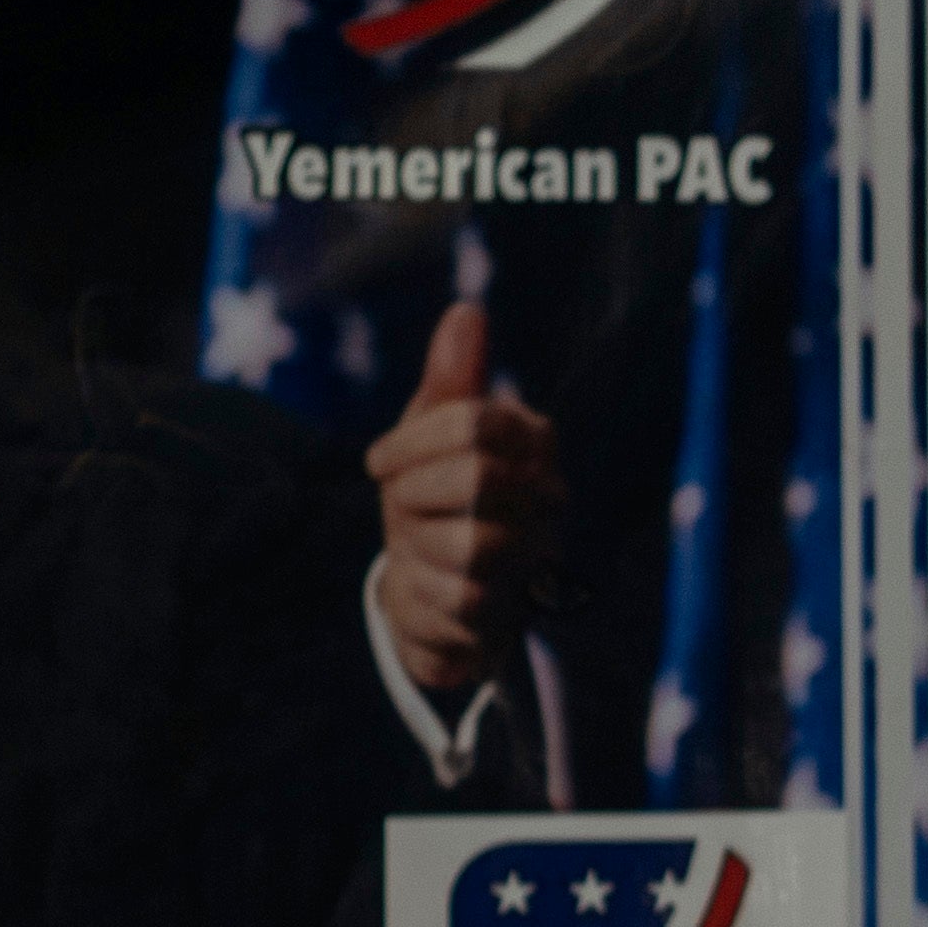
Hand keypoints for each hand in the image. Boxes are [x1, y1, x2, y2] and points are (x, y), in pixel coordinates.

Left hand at [366, 302, 557, 695]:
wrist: (438, 593)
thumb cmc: (434, 497)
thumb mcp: (432, 433)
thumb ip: (450, 379)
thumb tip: (467, 311)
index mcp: (533, 440)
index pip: (474, 423)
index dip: (410, 443)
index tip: (378, 463)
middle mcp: (549, 497)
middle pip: (475, 477)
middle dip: (415, 492)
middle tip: (398, 504)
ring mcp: (538, 557)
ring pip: (472, 545)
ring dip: (420, 545)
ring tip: (417, 546)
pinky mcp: (514, 615)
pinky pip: (462, 602)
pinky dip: (424, 593)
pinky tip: (423, 586)